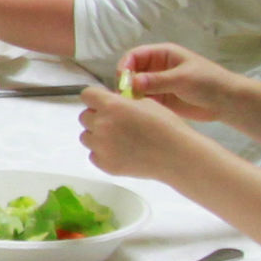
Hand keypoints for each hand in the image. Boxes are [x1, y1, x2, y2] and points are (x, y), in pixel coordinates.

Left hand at [79, 84, 215, 180]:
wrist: (176, 156)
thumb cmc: (166, 126)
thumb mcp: (146, 103)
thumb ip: (124, 102)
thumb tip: (113, 102)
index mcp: (111, 106)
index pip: (87, 95)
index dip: (95, 98)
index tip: (102, 102)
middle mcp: (102, 125)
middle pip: (84, 117)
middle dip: (96, 117)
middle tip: (114, 122)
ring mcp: (101, 146)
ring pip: (86, 137)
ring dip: (96, 135)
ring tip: (116, 139)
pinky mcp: (105, 165)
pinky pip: (94, 155)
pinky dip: (103, 153)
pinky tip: (119, 152)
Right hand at [112, 42, 248, 122]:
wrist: (228, 102)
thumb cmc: (208, 82)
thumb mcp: (182, 78)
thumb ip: (157, 80)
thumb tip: (132, 83)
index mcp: (162, 55)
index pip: (135, 56)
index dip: (126, 66)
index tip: (123, 81)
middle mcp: (157, 68)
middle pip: (132, 72)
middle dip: (126, 83)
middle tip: (125, 98)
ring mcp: (159, 84)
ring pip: (137, 88)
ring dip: (132, 96)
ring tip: (131, 107)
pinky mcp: (163, 100)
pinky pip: (145, 101)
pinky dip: (140, 106)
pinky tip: (140, 113)